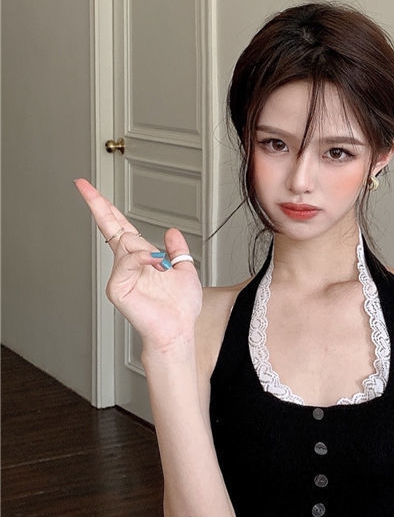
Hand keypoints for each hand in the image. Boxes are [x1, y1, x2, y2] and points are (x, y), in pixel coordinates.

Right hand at [74, 178, 201, 351]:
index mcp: (141, 259)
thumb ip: (178, 251)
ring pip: (126, 244)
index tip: (90, 189)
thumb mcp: (186, 271)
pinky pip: (127, 263)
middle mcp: (127, 266)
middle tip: (84, 186)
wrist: (179, 330)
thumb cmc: (181, 309)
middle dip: (99, 206)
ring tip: (162, 268)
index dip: (107, 208)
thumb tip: (172, 232)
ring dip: (147, 250)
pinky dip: (142, 259)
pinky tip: (155, 265)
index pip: (121, 228)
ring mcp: (120, 276)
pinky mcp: (118, 289)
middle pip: (111, 229)